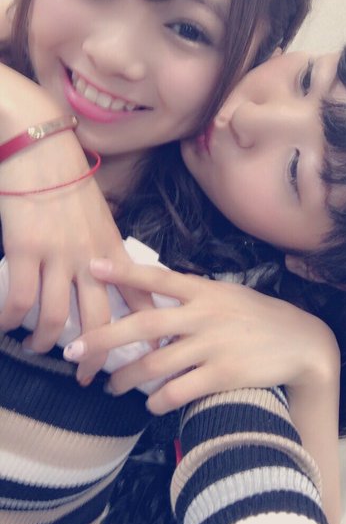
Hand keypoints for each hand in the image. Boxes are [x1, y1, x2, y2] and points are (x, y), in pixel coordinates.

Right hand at [0, 66, 140, 373]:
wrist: (41, 147)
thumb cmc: (69, 181)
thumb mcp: (100, 217)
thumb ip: (107, 250)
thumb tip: (113, 278)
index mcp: (112, 248)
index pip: (138, 295)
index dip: (147, 327)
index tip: (153, 354)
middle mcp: (91, 257)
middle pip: (99, 319)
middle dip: (95, 354)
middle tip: (86, 375)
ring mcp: (58, 255)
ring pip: (55, 318)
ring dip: (45, 341)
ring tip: (39, 347)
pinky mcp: (25, 250)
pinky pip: (18, 301)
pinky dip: (11, 322)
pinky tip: (7, 327)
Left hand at [66, 257, 339, 413]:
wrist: (301, 342)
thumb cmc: (259, 317)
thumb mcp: (227, 295)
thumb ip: (194, 295)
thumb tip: (155, 298)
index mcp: (204, 291)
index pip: (158, 278)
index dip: (124, 272)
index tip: (93, 267)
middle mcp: (205, 315)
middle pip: (145, 326)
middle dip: (104, 339)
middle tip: (74, 351)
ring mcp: (214, 345)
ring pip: (156, 364)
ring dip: (126, 380)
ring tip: (111, 387)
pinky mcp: (224, 374)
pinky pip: (179, 391)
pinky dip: (158, 400)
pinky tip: (150, 404)